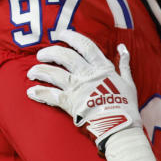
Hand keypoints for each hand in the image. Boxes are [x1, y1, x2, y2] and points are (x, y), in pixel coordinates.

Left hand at [26, 29, 139, 149]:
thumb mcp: (129, 82)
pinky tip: (31, 92)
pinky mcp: (69, 103)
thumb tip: (122, 48)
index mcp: (102, 68)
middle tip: (41, 54)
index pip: (84, 45)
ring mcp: (77, 88)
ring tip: (32, 72)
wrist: (119, 127)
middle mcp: (87, 74)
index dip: (71, 37)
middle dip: (49, 52)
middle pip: (64, 56)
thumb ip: (125, 64)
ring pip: (53, 73)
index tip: (60, 34)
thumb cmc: (126, 106)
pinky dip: (39, 93)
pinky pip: (50, 95)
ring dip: (39, 71)